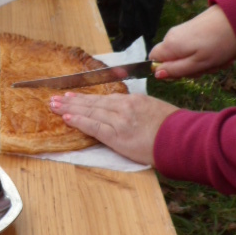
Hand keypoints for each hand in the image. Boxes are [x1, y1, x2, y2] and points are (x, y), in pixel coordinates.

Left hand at [49, 91, 177, 164]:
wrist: (181, 138)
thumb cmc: (173, 127)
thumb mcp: (154, 109)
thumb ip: (137, 108)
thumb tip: (127, 111)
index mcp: (132, 100)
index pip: (104, 98)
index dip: (85, 98)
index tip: (71, 96)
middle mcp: (123, 108)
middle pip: (92, 103)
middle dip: (71, 101)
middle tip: (54, 99)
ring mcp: (119, 121)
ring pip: (89, 112)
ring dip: (69, 109)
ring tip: (54, 106)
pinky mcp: (117, 136)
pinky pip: (93, 127)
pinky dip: (78, 121)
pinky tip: (66, 118)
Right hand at [150, 4, 235, 77]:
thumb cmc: (218, 44)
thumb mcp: (197, 64)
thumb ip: (175, 70)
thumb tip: (156, 74)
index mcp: (170, 46)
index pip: (153, 61)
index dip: (165, 70)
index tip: (183, 73)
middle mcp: (172, 37)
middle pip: (171, 60)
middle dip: (189, 68)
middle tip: (206, 68)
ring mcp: (183, 32)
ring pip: (186, 55)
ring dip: (201, 62)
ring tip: (218, 60)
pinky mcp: (194, 29)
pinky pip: (195, 48)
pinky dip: (207, 54)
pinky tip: (220, 54)